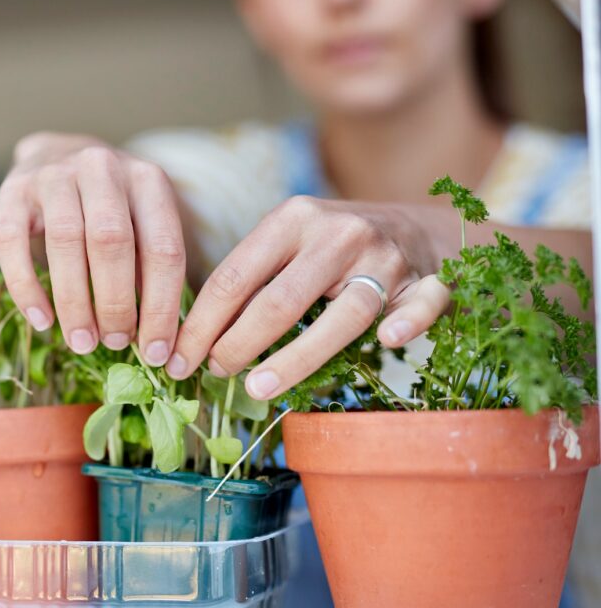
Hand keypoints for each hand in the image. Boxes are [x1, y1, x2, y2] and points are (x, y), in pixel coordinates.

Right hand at [0, 132, 185, 364]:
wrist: (56, 156)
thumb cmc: (109, 208)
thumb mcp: (141, 224)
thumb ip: (149, 269)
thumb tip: (154, 340)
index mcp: (146, 180)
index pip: (162, 248)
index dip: (161, 307)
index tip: (156, 352)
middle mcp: (100, 168)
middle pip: (111, 241)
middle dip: (115, 302)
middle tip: (114, 343)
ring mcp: (53, 176)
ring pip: (64, 241)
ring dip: (74, 301)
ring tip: (81, 341)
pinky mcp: (11, 192)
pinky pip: (11, 243)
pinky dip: (26, 287)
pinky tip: (42, 321)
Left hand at [167, 196, 450, 399]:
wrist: (424, 229)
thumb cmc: (337, 248)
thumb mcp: (291, 245)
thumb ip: (253, 280)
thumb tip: (195, 339)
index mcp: (293, 219)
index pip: (235, 276)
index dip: (202, 323)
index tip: (179, 359)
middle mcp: (338, 233)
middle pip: (281, 299)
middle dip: (238, 343)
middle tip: (213, 375)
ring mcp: (386, 257)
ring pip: (343, 313)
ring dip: (297, 356)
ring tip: (257, 388)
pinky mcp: (429, 281)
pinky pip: (422, 303)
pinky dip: (407, 322)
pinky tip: (389, 340)